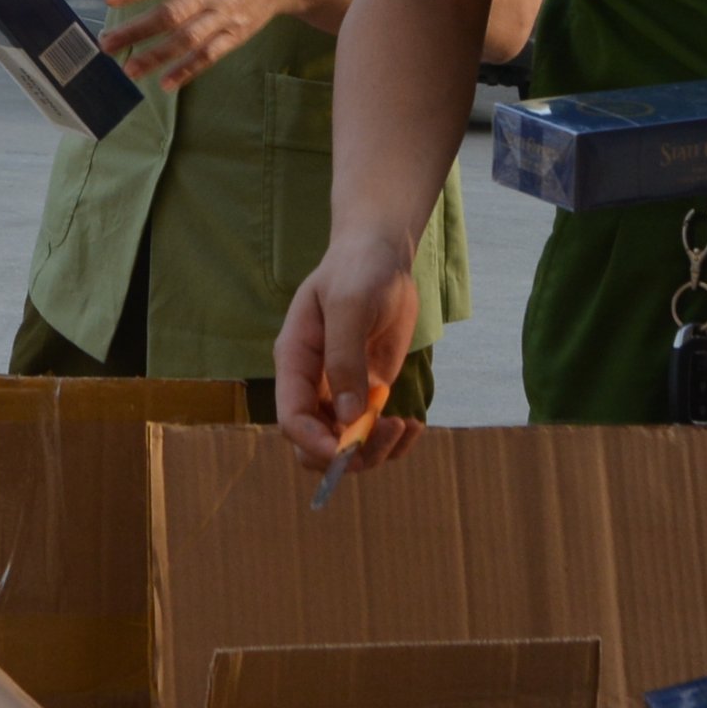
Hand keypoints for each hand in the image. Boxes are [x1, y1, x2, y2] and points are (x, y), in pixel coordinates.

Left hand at [96, 0, 309, 88]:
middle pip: (171, 14)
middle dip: (138, 30)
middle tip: (106, 44)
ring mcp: (224, 14)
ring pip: (188, 40)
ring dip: (157, 57)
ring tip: (129, 69)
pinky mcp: (236, 34)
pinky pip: (209, 55)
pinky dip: (188, 71)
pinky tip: (165, 83)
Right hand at [272, 231, 423, 470]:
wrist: (379, 255)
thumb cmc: (358, 270)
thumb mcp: (350, 305)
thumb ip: (345, 359)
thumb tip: (348, 416)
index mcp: (295, 362)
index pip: (292, 418)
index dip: (315, 442)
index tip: (349, 447)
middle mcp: (313, 384)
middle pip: (314, 443)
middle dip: (346, 452)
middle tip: (386, 433)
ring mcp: (340, 392)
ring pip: (344, 445)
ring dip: (374, 449)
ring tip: (407, 426)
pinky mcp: (367, 393)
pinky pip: (371, 433)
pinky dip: (392, 441)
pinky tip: (414, 425)